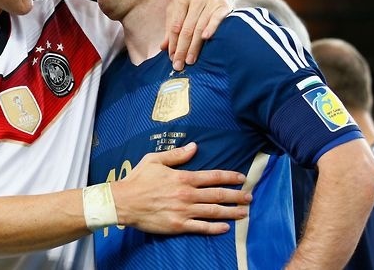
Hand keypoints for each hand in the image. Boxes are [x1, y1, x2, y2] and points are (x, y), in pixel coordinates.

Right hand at [111, 142, 250, 234]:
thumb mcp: (155, 160)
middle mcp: (187, 195)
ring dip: (231, 212)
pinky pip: (201, 227)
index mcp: (183, 178)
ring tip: (244, 212)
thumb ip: (177, 155)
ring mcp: (184, 211)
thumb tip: (194, 147)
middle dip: (236, 195)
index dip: (229, 177)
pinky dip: (215, 228)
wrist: (124, 202)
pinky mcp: (179, 225)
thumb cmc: (138, 179)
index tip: (242, 178)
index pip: (213, 176)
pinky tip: (226, 227)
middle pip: (218, 195)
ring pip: (213, 212)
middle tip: (249, 197)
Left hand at [161, 0, 233, 69]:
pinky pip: (217, 17)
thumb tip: (163, 47)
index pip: (175, 26)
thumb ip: (171, 25)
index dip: (172, 43)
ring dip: (194, 46)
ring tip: (190, 60)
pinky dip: (212, 27)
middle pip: (186, 29)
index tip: (171, 58)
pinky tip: (206, 38)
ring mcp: (210, 0)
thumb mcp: (179, 6)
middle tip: (179, 65)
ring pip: (200, 27)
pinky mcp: (224, 3)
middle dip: (181, 49)